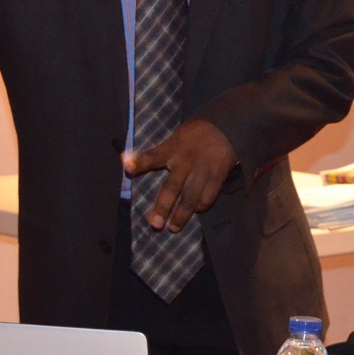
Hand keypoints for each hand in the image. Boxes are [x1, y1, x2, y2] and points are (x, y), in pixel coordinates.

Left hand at [123, 118, 237, 231]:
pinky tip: (196, 210)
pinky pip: (208, 197)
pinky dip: (201, 206)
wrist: (226, 127)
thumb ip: (160, 152)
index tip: (127, 166)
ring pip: (191, 198)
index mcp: (172, 148)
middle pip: (172, 188)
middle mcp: (186, 161)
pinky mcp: (217, 177)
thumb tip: (128, 159)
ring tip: (174, 228)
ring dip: (182, 215)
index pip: (153, 156)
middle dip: (163, 207)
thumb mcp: (176, 137)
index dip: (139, 161)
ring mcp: (202, 170)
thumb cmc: (195, 134)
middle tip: (155, 224)